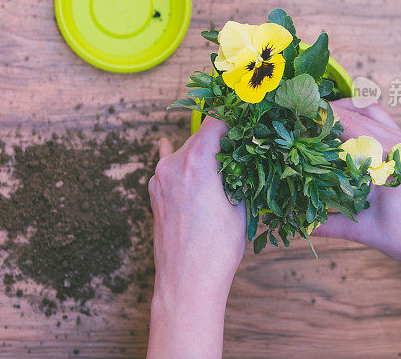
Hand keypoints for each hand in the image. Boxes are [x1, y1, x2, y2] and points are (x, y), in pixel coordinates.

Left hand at [147, 117, 245, 358]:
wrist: (186, 281)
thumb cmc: (218, 247)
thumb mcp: (240, 205)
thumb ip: (239, 174)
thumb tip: (246, 156)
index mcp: (197, 161)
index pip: (216, 122)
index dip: (235, 120)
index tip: (247, 121)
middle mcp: (173, 163)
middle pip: (200, 136)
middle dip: (221, 139)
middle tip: (241, 146)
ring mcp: (159, 178)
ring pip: (184, 152)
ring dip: (201, 153)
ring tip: (221, 165)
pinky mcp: (154, 193)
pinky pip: (167, 167)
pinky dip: (176, 160)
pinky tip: (168, 146)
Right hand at [313, 99, 400, 286]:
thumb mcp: (363, 231)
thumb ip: (326, 223)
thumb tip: (295, 222)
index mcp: (392, 158)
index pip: (350, 124)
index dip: (322, 117)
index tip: (299, 114)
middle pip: (360, 110)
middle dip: (331, 111)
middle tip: (304, 118)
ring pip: (373, 111)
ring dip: (348, 111)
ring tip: (322, 121)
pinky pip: (383, 123)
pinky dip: (362, 121)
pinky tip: (346, 135)